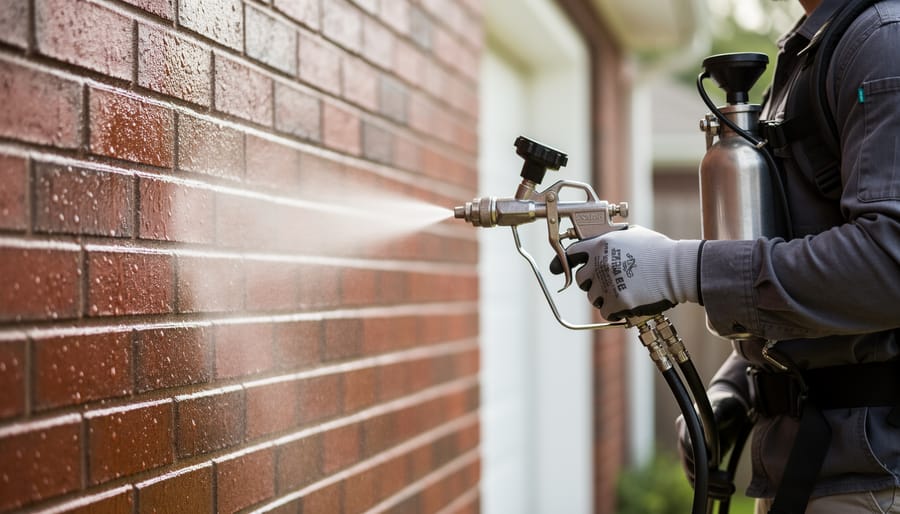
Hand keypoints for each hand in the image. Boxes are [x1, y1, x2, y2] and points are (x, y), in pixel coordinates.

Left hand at [550, 226, 703, 320]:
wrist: (678, 269)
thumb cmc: (658, 250)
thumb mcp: (632, 234)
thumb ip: (611, 237)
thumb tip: (600, 237)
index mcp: (600, 245)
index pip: (571, 253)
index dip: (565, 261)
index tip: (559, 268)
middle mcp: (599, 264)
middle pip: (580, 279)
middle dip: (590, 282)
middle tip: (606, 282)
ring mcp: (607, 284)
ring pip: (592, 297)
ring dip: (603, 296)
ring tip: (622, 291)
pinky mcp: (618, 302)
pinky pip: (605, 311)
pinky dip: (614, 310)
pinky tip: (626, 304)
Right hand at [676, 390, 751, 495]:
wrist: (729, 406)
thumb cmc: (728, 403)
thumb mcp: (725, 406)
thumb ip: (715, 416)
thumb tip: (709, 433)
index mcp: (687, 423)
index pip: (687, 445)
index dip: (699, 457)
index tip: (716, 463)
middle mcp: (684, 439)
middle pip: (689, 464)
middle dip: (708, 478)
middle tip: (728, 483)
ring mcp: (690, 451)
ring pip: (693, 476)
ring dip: (710, 488)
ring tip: (729, 490)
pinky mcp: (699, 460)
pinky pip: (699, 479)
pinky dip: (710, 489)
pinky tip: (724, 493)